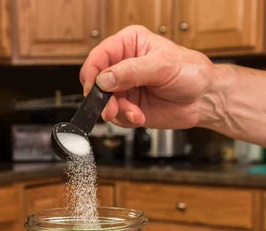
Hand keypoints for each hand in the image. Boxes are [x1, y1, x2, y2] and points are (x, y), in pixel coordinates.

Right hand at [80, 26, 216, 129]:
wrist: (203, 98)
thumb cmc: (190, 72)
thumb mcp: (162, 66)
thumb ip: (131, 71)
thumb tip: (105, 79)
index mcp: (128, 44)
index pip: (99, 57)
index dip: (93, 74)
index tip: (96, 89)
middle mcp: (123, 65)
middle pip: (97, 84)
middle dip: (104, 99)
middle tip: (113, 109)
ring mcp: (125, 88)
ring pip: (104, 103)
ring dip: (118, 112)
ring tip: (135, 113)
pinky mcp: (129, 107)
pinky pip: (116, 117)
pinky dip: (125, 120)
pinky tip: (139, 116)